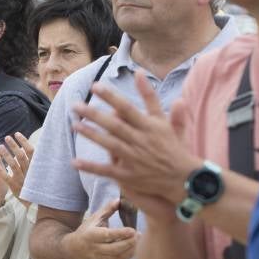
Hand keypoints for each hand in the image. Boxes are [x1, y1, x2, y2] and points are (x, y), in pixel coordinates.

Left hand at [0, 133, 33, 199]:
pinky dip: (1, 170)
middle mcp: (30, 171)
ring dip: (6, 155)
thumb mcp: (38, 172)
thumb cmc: (37, 185)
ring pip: (14, 165)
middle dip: (13, 145)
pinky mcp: (15, 186)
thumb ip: (34, 161)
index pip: (31, 151)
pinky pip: (7, 177)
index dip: (23, 141)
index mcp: (36, 167)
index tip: (16, 134)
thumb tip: (30, 147)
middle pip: (21, 155)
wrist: (37, 203)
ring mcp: (22, 179)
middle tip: (6, 137)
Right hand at [62, 199, 137, 258]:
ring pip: (117, 257)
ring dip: (130, 250)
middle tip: (139, 235)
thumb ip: (107, 210)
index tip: (133, 230)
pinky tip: (133, 249)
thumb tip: (119, 200)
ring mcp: (99, 258)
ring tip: (138, 240)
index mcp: (91, 235)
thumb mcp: (94, 219)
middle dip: (129, 242)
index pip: (107, 235)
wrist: (74, 250)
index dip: (121, 233)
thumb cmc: (87, 231)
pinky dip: (127, 257)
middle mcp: (94, 248)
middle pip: (114, 249)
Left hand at [72, 72, 199, 206]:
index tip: (95, 86)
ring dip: (91, 135)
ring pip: (110, 144)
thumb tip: (150, 80)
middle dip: (94, 115)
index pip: (127, 108)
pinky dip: (91, 167)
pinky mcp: (129, 175)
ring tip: (74, 125)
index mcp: (150, 127)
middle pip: (114, 125)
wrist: (184, 178)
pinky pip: (107, 171)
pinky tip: (75, 162)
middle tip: (76, 105)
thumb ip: (156, 102)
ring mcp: (134, 159)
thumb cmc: (174, 148)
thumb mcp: (169, 123)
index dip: (111, 97)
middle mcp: (141, 141)